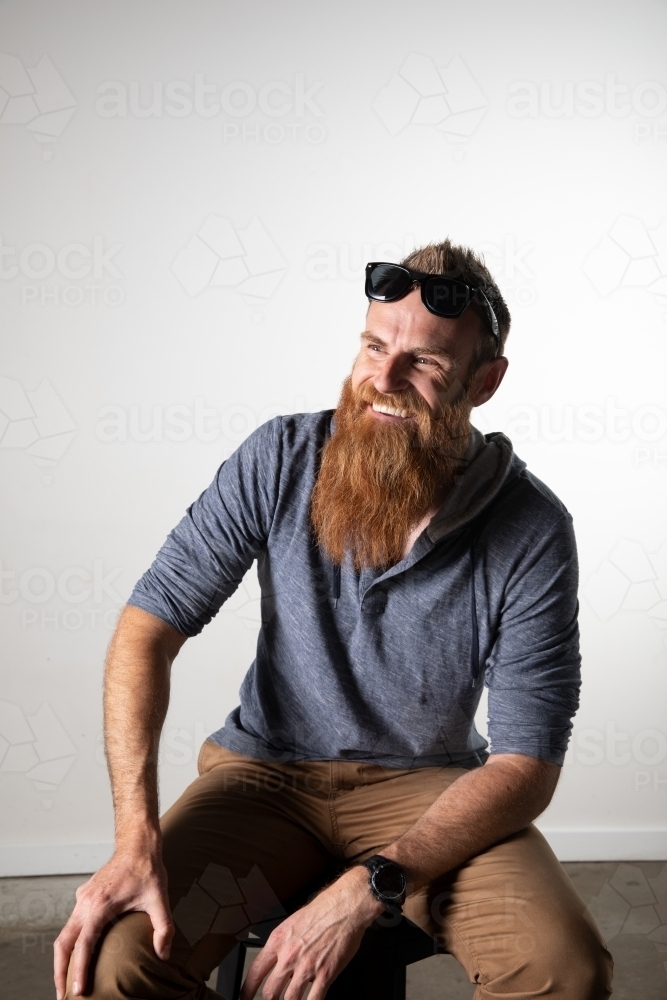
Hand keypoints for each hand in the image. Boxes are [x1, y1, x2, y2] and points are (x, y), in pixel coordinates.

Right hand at [53, 848, 172, 998]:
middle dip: (60, 971)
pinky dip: (70, 942)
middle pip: (63, 942)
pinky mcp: (84, 896)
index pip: (83, 944)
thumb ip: (163, 928)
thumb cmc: (147, 870)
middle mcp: (86, 902)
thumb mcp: (160, 899)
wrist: (137, 844)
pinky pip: (71, 922)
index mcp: (101, 905)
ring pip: (64, 933)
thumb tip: (163, 954)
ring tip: (66, 980)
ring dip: (63, 958)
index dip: (79, 969)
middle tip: (63, 995)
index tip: (78, 989)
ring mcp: (82, 898)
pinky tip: (78, 954)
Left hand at [240, 866, 382, 999]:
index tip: (244, 997)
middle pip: (270, 992)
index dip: (247, 990)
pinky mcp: (325, 975)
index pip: (255, 972)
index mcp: (278, 941)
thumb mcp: (293, 922)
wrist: (344, 907)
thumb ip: (284, 944)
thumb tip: (280, 961)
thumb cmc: (322, 910)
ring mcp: (307, 968)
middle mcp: (289, 957)